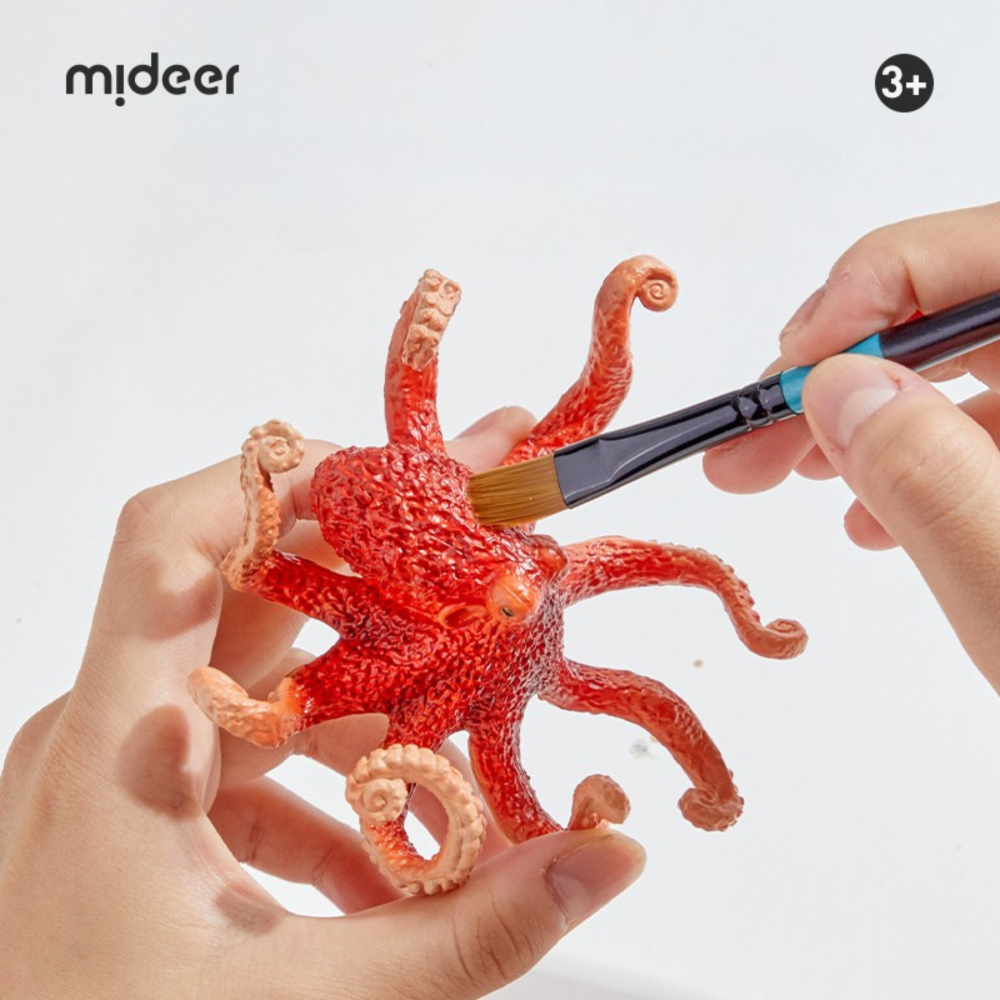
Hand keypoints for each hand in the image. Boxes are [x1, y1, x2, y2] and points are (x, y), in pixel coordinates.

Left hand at [0, 407, 644, 999]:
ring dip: (370, 711)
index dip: (282, 482)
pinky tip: (393, 865)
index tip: (400, 477)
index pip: (172, 539)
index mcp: (117, 748)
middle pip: (249, 598)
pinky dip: (327, 789)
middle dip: (377, 583)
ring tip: (465, 758)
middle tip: (479, 568)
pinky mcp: (141, 818)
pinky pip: (247, 764)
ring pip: (263, 686)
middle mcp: (111, 735)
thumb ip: (467, 934)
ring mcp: (123, 776)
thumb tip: (604, 856)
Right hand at [704, 203, 999, 693]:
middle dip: (854, 369)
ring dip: (880, 416)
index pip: (994, 253)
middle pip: (977, 309)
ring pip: (983, 368)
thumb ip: (937, 481)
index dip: (875, 291)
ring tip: (804, 476)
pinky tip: (880, 515)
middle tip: (761, 434)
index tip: (791, 371)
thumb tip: (842, 389)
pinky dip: (931, 460)